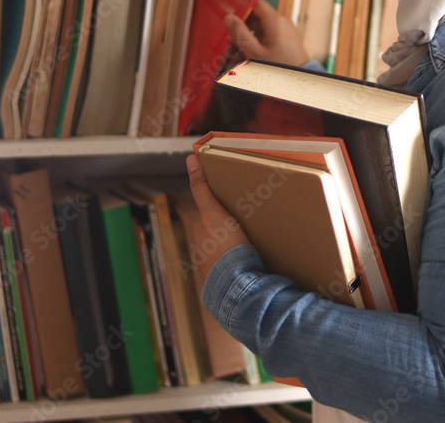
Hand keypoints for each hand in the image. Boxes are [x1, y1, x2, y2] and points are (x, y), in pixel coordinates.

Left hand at [186, 154, 250, 285]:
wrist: (236, 285)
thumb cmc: (225, 246)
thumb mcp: (214, 212)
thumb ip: (201, 187)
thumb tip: (190, 158)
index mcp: (199, 233)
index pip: (209, 216)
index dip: (221, 211)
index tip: (236, 211)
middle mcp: (201, 250)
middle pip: (216, 232)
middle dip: (228, 229)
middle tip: (248, 225)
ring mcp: (212, 267)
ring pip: (224, 250)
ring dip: (235, 247)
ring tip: (254, 245)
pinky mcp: (224, 281)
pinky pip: (233, 267)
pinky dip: (240, 263)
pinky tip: (253, 262)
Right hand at [226, 0, 310, 66]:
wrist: (300, 82)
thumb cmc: (280, 68)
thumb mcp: (254, 52)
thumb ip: (240, 33)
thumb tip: (230, 18)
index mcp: (275, 20)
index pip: (255, 2)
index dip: (241, 4)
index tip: (228, 11)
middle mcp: (280, 23)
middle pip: (254, 19)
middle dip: (239, 30)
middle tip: (227, 41)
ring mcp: (283, 32)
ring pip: (258, 32)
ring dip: (245, 42)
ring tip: (234, 58)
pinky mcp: (284, 42)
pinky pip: (265, 40)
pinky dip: (254, 48)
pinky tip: (244, 62)